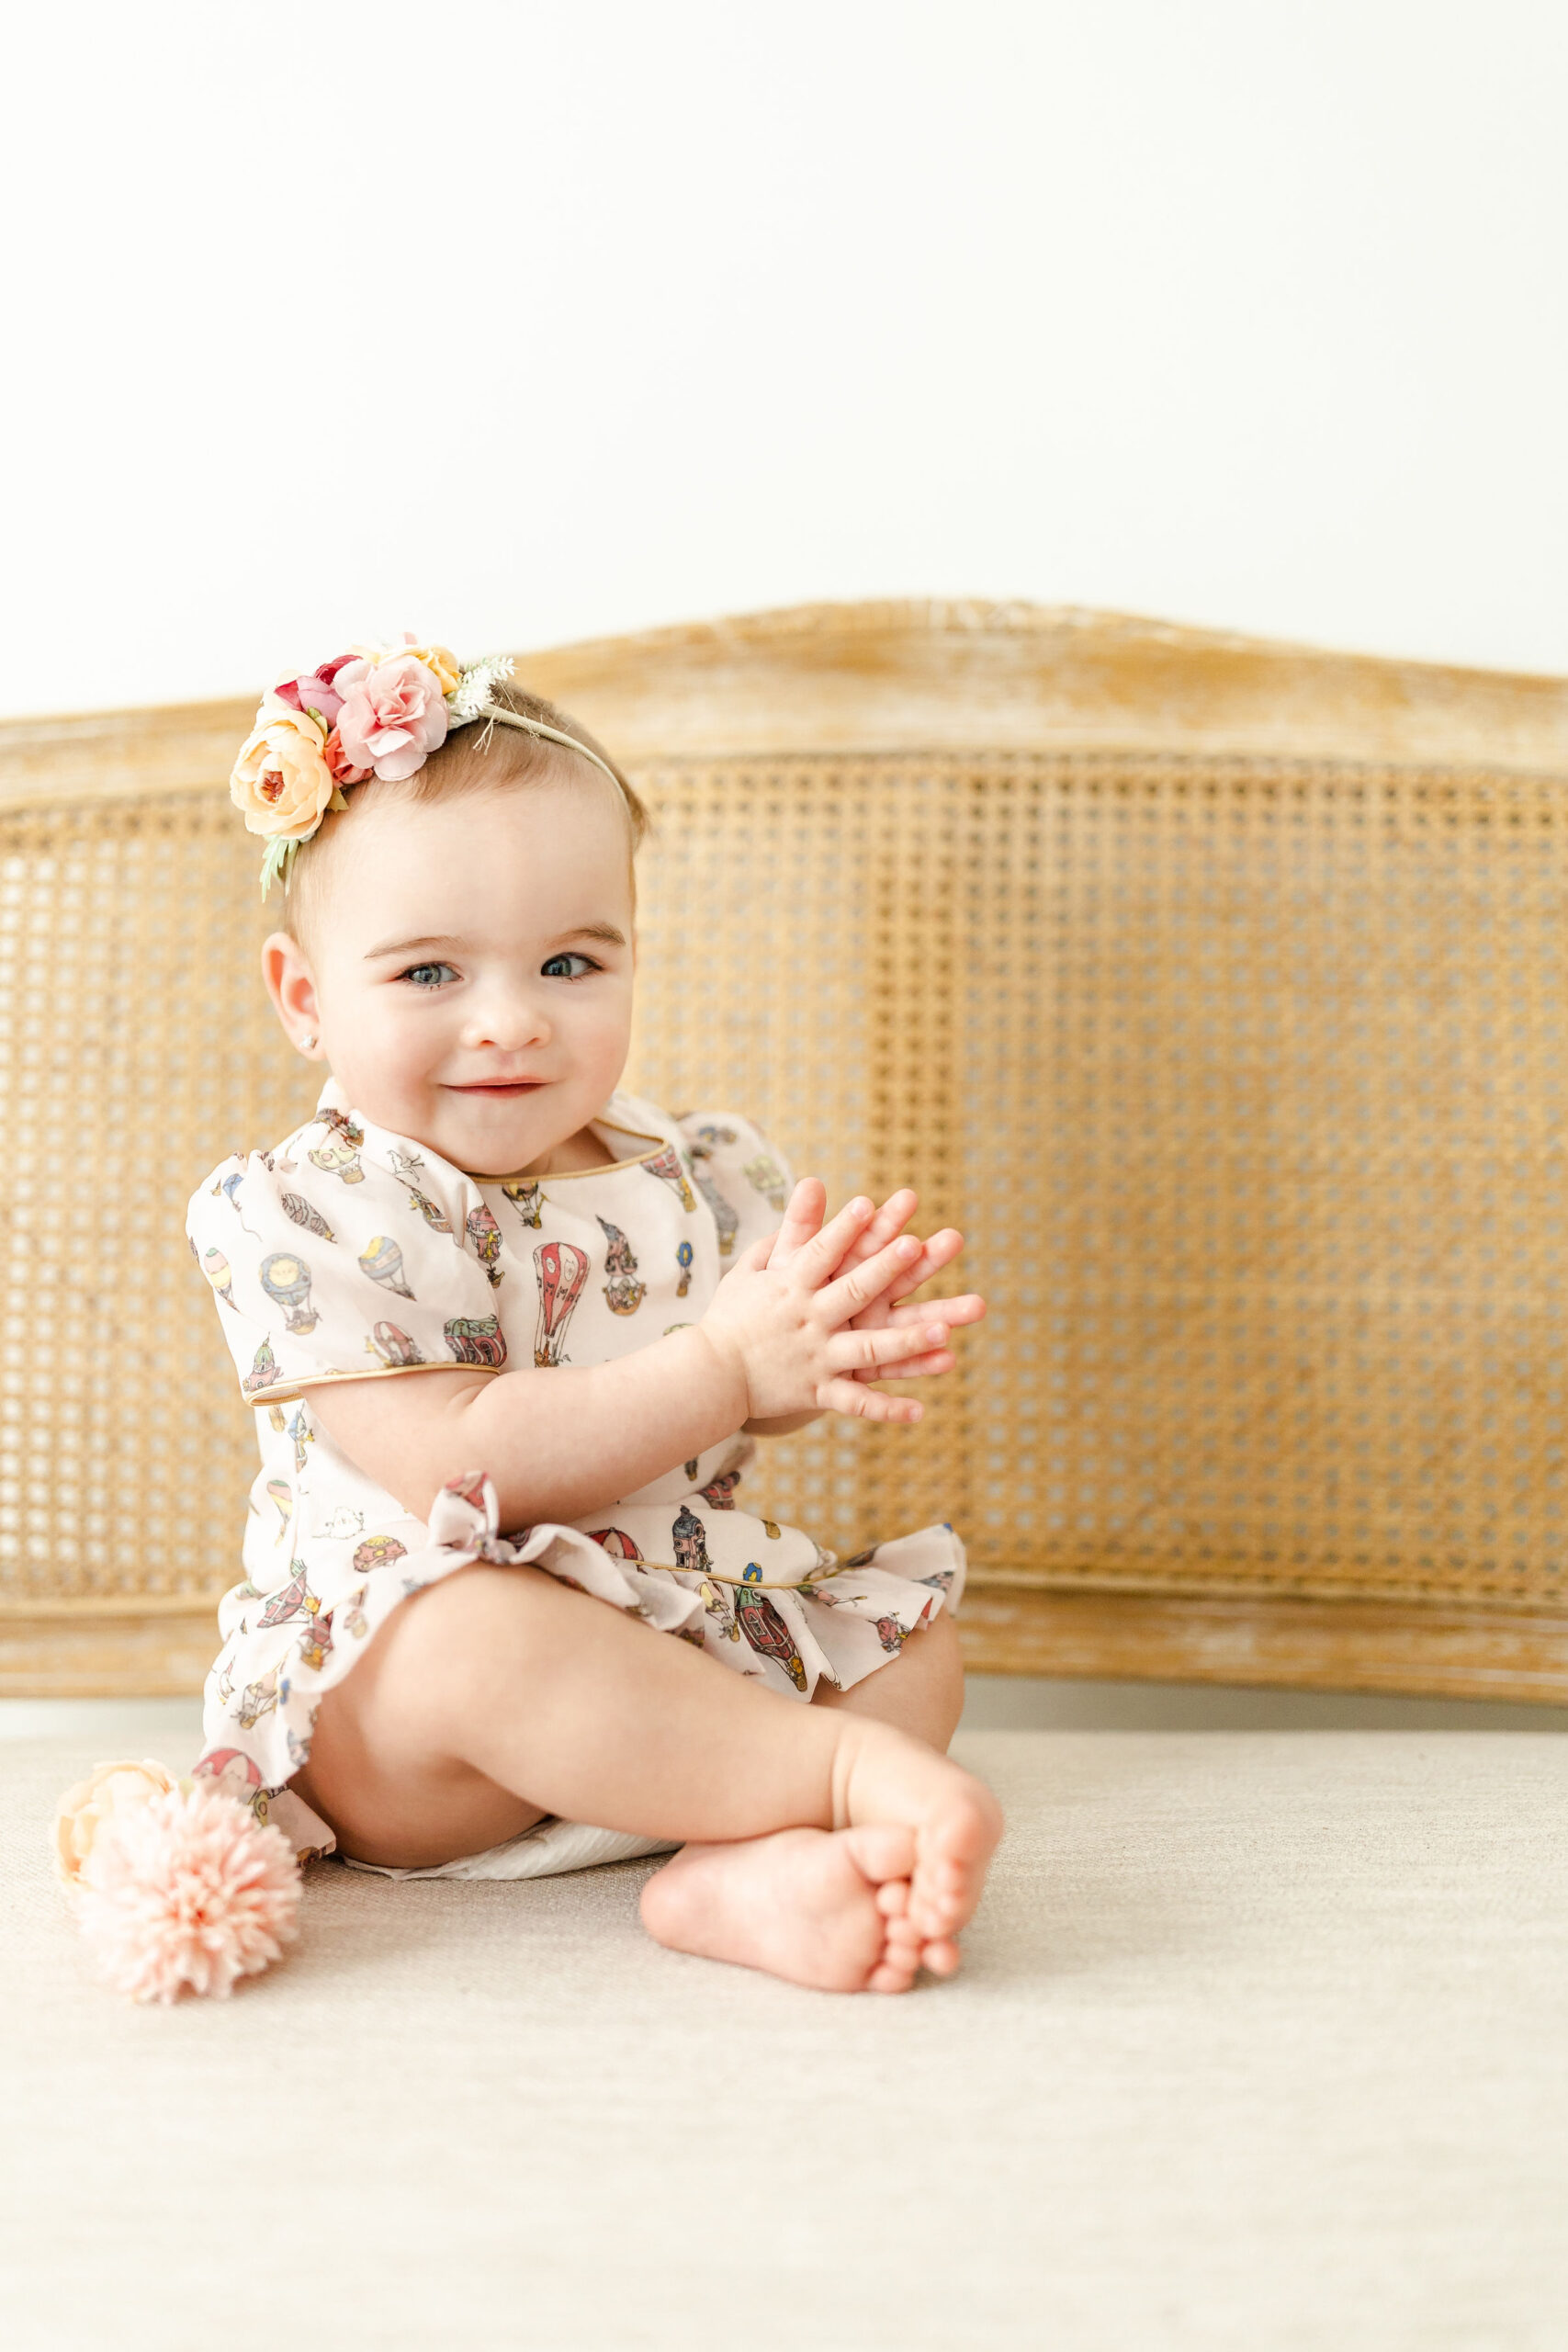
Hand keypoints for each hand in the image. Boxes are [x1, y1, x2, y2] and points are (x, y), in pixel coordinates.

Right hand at [699, 1182, 958, 1424]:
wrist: (709, 1376)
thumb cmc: (732, 1317)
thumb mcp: (751, 1269)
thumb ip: (786, 1232)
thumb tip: (812, 1186)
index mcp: (792, 1287)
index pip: (821, 1252)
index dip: (844, 1228)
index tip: (868, 1203)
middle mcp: (809, 1319)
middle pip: (854, 1290)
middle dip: (885, 1268)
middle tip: (915, 1246)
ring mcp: (817, 1357)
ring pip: (868, 1348)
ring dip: (906, 1340)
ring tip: (943, 1331)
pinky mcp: (818, 1391)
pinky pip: (857, 1403)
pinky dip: (887, 1410)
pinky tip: (920, 1412)